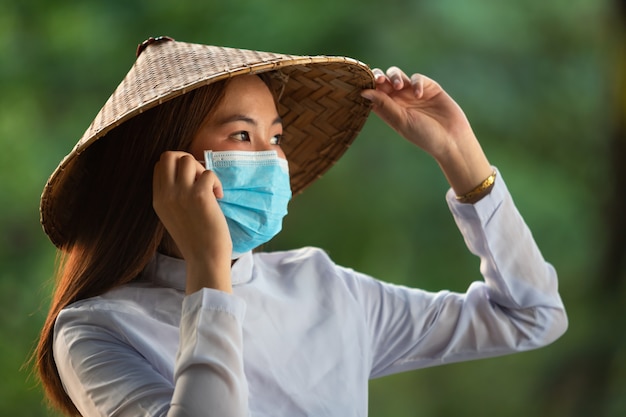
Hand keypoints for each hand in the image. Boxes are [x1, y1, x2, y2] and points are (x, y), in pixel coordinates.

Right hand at [153, 151, 231, 292]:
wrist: (205, 258)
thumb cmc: (195, 238)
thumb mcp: (173, 215)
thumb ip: (173, 195)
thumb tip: (188, 172)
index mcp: (157, 199)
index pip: (159, 165)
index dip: (176, 165)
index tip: (190, 179)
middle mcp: (166, 194)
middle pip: (168, 155)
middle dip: (186, 159)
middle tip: (199, 177)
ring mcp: (181, 194)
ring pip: (188, 160)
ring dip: (202, 170)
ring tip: (209, 189)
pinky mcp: (200, 195)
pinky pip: (208, 173)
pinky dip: (216, 182)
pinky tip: (219, 197)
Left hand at [361, 67, 492, 195]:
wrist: (451, 139)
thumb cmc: (424, 135)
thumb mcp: (401, 120)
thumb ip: (384, 104)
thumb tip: (363, 92)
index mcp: (389, 110)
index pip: (373, 94)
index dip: (367, 86)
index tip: (364, 84)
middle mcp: (399, 100)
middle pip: (383, 81)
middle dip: (379, 77)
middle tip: (379, 80)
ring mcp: (413, 93)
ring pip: (397, 75)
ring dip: (395, 76)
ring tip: (398, 86)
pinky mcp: (429, 87)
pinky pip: (417, 78)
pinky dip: (416, 83)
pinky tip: (419, 95)